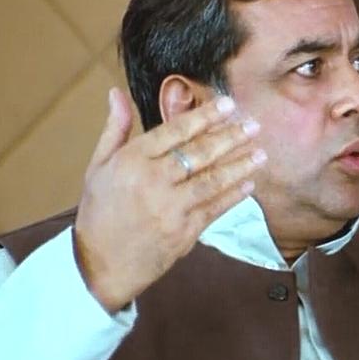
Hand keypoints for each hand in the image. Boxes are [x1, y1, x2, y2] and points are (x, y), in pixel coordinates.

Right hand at [73, 88, 266, 313]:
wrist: (99, 266)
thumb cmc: (98, 214)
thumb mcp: (98, 166)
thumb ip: (115, 129)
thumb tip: (116, 93)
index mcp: (130, 161)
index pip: (174, 131)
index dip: (204, 116)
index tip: (227, 104)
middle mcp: (152, 182)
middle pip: (199, 153)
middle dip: (230, 136)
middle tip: (253, 123)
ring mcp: (170, 209)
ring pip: (212, 180)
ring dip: (239, 166)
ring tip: (261, 152)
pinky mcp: (183, 233)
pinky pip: (214, 209)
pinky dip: (233, 196)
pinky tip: (249, 184)